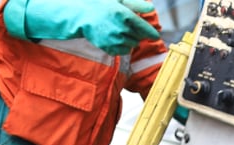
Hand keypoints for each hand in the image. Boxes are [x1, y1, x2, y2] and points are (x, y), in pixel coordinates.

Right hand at [16, 0, 159, 54]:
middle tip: (128, 27)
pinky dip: (122, 46)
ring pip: (132, 45)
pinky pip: (123, 51)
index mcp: (125, 16)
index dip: (151, 32)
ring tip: (120, 31)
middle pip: (140, 38)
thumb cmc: (99, 4)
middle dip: (137, 33)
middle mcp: (121, 29)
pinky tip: (115, 38)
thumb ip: (136, 4)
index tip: (154, 34)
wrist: (79, 15)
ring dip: (130, 40)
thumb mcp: (117, 0)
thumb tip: (151, 9)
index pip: (146, 29)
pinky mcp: (109, 47)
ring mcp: (115, 40)